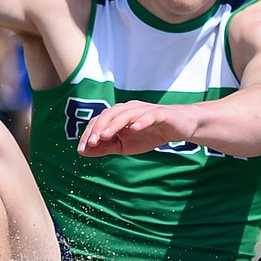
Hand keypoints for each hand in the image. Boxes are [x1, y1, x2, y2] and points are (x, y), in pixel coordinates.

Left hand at [76, 100, 195, 156]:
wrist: (178, 128)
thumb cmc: (150, 135)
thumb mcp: (124, 146)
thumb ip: (105, 147)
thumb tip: (83, 152)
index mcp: (119, 115)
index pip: (100, 121)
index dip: (89, 133)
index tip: (82, 149)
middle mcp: (130, 109)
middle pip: (110, 113)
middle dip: (99, 127)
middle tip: (93, 142)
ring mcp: (145, 110)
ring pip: (126, 113)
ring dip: (115, 124)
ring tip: (106, 135)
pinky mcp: (161, 113)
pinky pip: (150, 115)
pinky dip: (141, 120)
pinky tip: (135, 128)